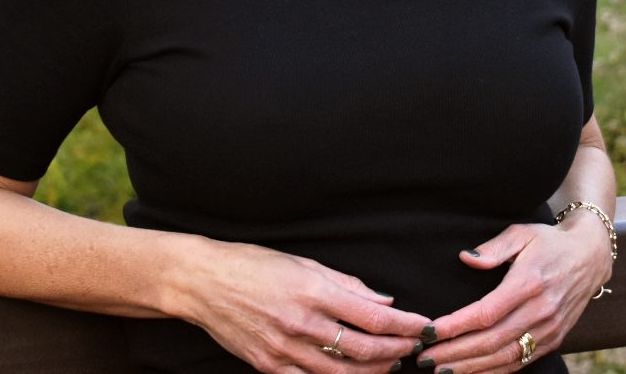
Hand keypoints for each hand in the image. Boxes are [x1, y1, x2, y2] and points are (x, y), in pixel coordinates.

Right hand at [173, 239, 430, 373]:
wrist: (202, 283)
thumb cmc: (252, 264)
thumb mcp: (303, 263)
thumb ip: (346, 284)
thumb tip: (383, 301)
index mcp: (312, 291)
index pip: (373, 317)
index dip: (405, 326)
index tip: (424, 326)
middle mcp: (301, 323)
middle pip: (364, 351)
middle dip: (397, 352)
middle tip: (414, 348)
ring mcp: (283, 350)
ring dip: (374, 372)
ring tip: (391, 365)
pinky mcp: (268, 366)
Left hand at [419, 218, 611, 372]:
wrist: (590, 257)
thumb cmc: (550, 242)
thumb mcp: (522, 233)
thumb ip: (493, 248)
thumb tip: (466, 258)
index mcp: (528, 283)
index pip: (486, 313)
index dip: (456, 326)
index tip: (430, 331)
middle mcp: (541, 311)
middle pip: (491, 341)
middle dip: (455, 352)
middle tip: (425, 358)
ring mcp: (549, 329)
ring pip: (505, 357)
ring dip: (471, 367)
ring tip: (442, 369)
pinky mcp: (554, 340)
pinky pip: (520, 362)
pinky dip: (494, 372)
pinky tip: (471, 373)